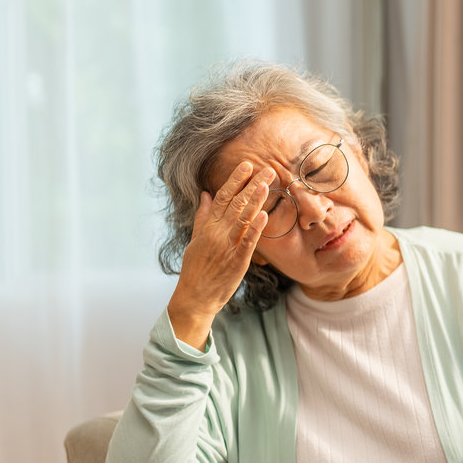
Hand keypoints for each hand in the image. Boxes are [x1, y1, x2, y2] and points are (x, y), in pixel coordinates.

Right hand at [168, 160, 276, 346]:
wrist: (195, 296)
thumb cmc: (196, 268)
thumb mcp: (196, 239)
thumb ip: (203, 216)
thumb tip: (206, 194)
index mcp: (208, 227)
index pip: (222, 197)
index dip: (235, 180)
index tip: (246, 166)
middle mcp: (217, 233)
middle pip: (235, 204)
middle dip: (251, 185)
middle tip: (266, 169)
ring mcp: (227, 246)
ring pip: (242, 218)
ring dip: (255, 200)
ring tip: (266, 184)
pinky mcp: (236, 261)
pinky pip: (247, 242)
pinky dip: (255, 228)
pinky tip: (265, 215)